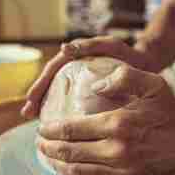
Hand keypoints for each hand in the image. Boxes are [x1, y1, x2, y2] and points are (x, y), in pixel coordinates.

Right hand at [21, 36, 163, 118]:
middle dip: (38, 97)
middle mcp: (77, 70)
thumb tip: (64, 49)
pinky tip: (60, 128)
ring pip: (60, 94)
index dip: (41, 84)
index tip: (31, 99)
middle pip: (51, 83)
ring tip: (38, 122)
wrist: (145, 67)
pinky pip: (73, 102)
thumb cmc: (128, 56)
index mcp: (78, 59)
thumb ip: (92, 45)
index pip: (53, 70)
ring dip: (47, 106)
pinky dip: (64, 113)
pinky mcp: (90, 93)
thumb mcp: (112, 46)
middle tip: (28, 114)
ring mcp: (83, 82)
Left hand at [37, 64, 174, 174]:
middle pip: (68, 152)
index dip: (51, 129)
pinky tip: (68, 171)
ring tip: (48, 157)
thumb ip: (124, 76)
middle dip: (47, 148)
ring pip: (76, 172)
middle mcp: (117, 151)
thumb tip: (97, 83)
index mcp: (119, 124)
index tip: (42, 127)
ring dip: (57, 165)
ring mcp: (122, 171)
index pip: (71, 129)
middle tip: (38, 142)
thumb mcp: (154, 84)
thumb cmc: (171, 112)